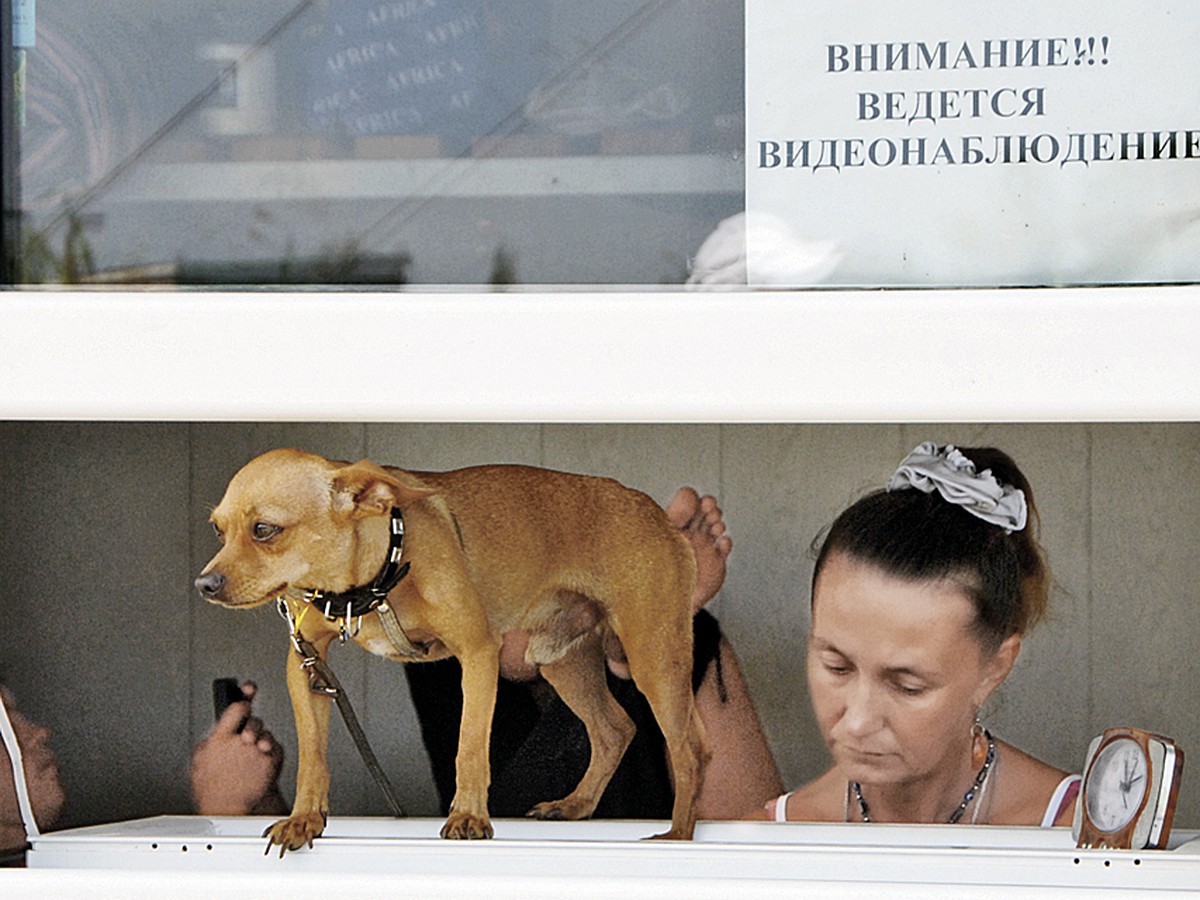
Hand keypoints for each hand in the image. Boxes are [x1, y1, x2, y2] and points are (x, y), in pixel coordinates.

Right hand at [190, 682, 286, 815]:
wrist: (229, 814)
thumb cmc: (213, 792)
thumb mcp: (198, 763)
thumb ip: (208, 743)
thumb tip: (215, 731)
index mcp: (219, 739)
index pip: (236, 708)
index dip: (243, 700)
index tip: (248, 690)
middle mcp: (241, 742)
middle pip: (255, 720)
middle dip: (253, 724)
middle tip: (249, 734)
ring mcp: (258, 752)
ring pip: (266, 734)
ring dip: (261, 740)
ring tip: (253, 753)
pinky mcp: (271, 762)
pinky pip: (276, 749)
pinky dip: (271, 753)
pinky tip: (261, 763)